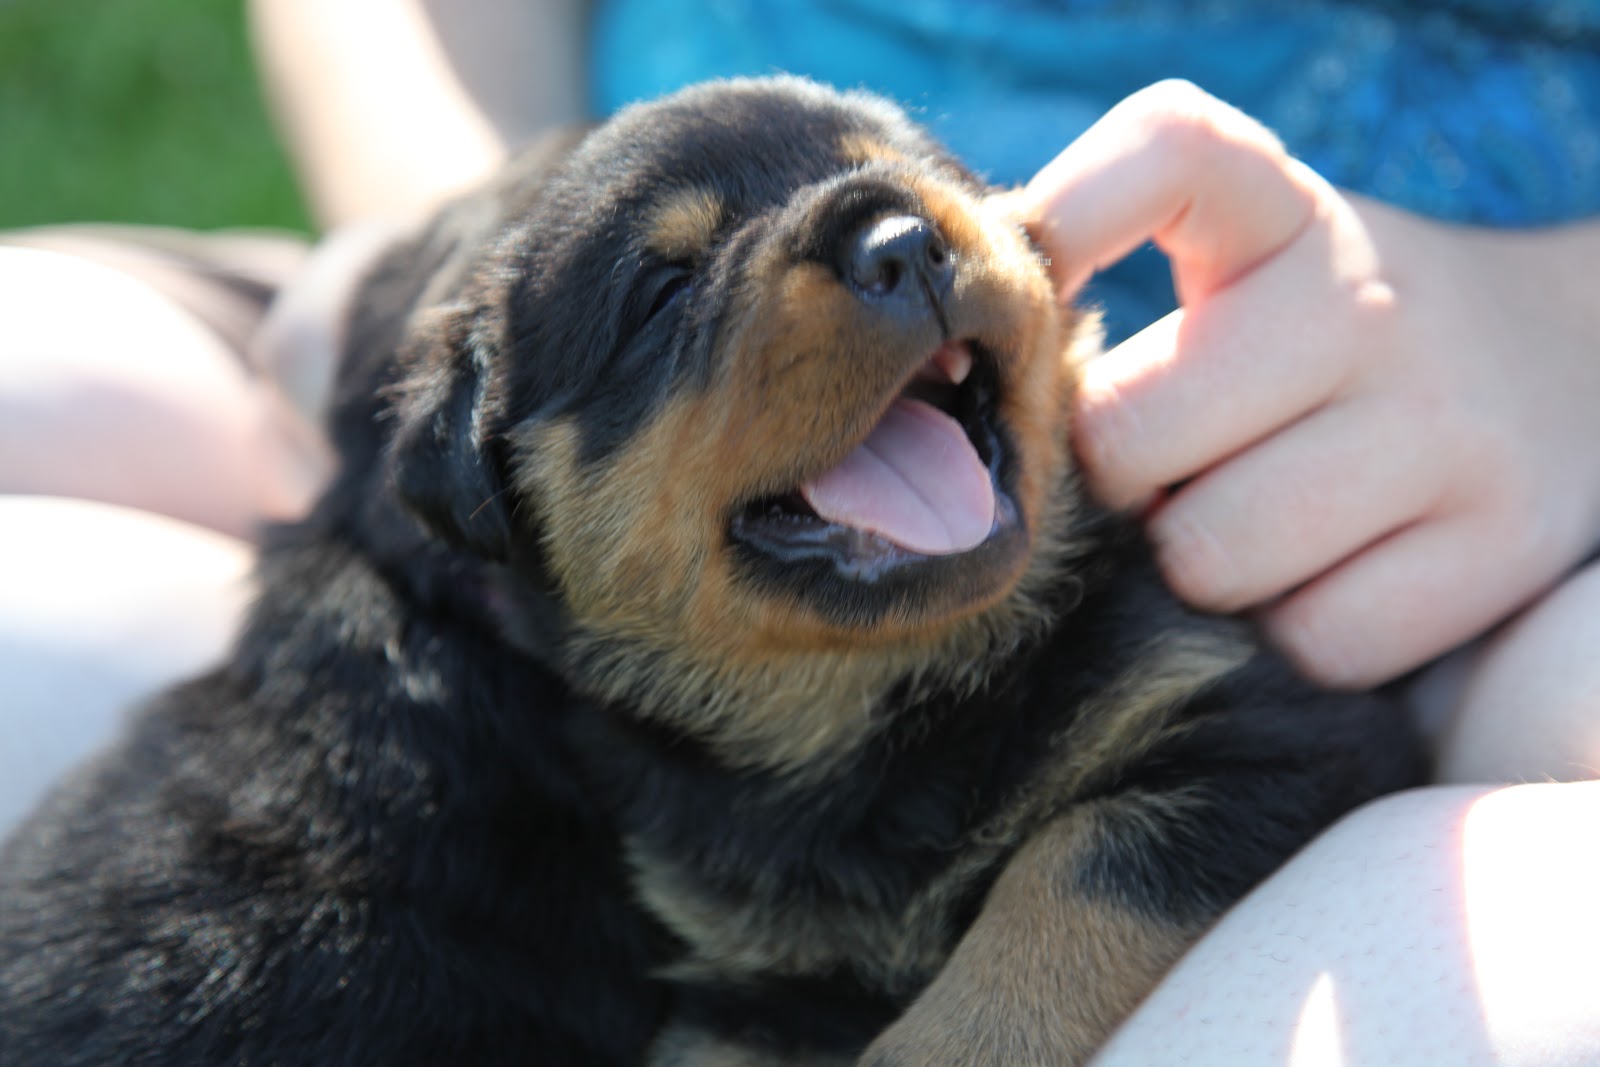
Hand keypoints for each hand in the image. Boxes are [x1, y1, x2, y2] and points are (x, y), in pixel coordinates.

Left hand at [1016, 81, 1599, 686]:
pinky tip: (1309, 574)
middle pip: (1129, 433)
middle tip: (1154, 467)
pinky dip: (1283, 631)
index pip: (1169, 153)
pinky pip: (1307, 640)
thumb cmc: (1307, 339)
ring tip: (1230, 517)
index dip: (1067, 220)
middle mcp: (1371, 304)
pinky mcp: (1491, 549)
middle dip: (1114, 477)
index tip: (1027, 294)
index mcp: (1284, 212)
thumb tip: (947, 379)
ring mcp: (1443, 428)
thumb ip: (1096, 283)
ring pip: (1210, 555)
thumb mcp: (1231, 264)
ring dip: (1192, 563)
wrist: (1546, 377)